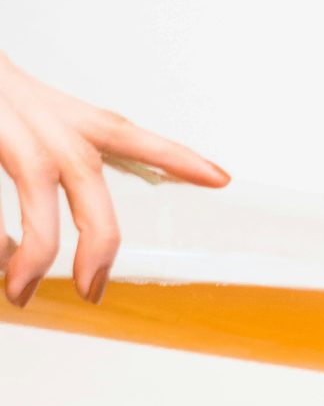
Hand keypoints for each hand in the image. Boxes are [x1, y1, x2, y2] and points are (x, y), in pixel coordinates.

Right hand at [0, 52, 227, 307]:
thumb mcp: (26, 113)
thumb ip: (55, 155)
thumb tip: (66, 234)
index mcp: (59, 115)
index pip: (127, 133)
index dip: (175, 156)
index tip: (221, 177)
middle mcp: (38, 118)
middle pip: (86, 180)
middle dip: (97, 243)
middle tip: (92, 292)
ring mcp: (5, 125)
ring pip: (36, 196)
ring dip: (32, 253)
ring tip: (21, 292)